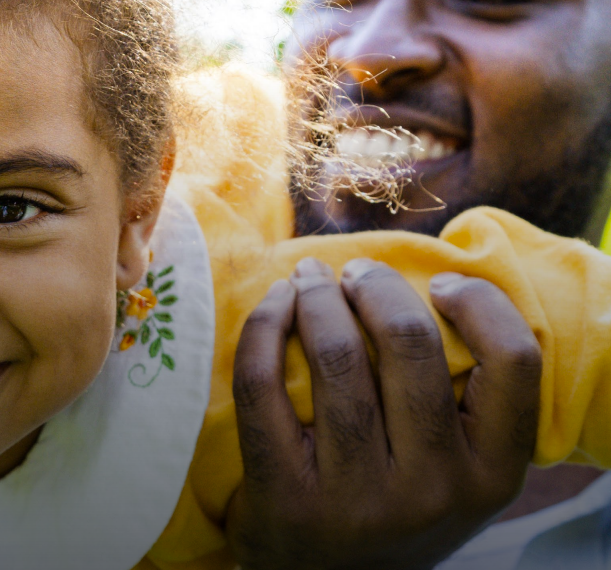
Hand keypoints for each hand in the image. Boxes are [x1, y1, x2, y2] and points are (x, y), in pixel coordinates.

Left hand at [227, 258, 541, 569]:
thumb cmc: (391, 504)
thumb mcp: (449, 470)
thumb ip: (457, 403)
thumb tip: (437, 285)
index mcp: (489, 475)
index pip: (514, 362)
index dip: (478, 303)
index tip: (440, 284)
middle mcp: (433, 490)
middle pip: (410, 341)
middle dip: (372, 284)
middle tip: (351, 273)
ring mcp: (358, 499)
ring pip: (336, 355)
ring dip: (314, 296)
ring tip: (307, 282)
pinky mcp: (286, 496)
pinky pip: (264, 384)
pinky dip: (263, 328)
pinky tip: (273, 309)